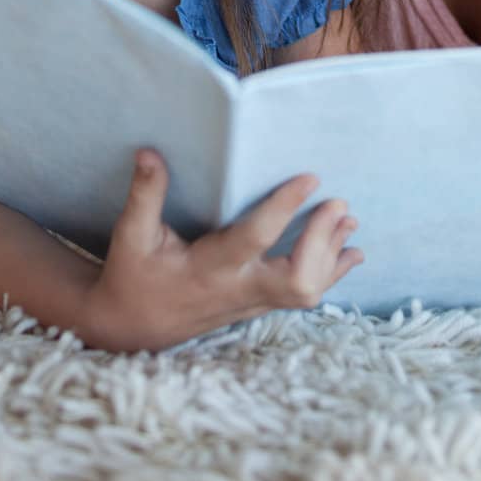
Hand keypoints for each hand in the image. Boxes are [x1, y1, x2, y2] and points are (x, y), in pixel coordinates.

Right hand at [81, 149, 363, 351]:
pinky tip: (349, 253)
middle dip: (323, 243)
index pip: (255, 239)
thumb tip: (149, 153)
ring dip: (332, 258)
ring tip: (349, 220)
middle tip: (339, 203)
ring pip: (305, 293)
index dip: (284, 208)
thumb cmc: (132, 276)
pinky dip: (328, 273)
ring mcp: (250, 304)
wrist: (131, 328)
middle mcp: (237, 290)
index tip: (311, 178)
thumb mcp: (132, 236)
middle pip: (297, 281)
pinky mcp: (256, 308)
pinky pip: (301, 297)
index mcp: (208, 269)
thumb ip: (145, 195)